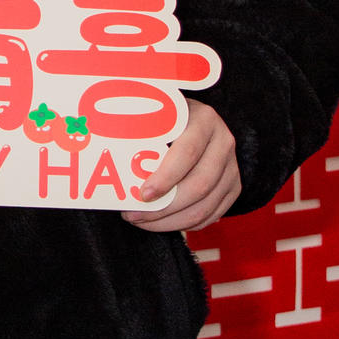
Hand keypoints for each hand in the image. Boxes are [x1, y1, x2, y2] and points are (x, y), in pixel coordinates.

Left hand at [122, 98, 241, 234]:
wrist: (197, 121)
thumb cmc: (167, 118)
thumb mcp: (156, 114)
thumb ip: (138, 127)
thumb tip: (105, 152)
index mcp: (204, 120)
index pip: (187, 153)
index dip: (165, 178)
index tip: (142, 194)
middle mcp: (224, 143)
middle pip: (199, 186)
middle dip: (163, 207)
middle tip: (133, 215)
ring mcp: (232, 167)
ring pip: (205, 207)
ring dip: (170, 221)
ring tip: (142, 221)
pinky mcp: (233, 187)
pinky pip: (211, 215)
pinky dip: (185, 225)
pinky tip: (161, 222)